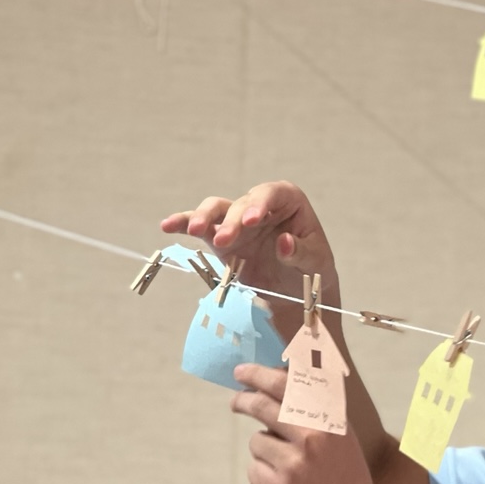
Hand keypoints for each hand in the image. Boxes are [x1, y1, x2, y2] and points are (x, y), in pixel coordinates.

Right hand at [161, 181, 338, 338]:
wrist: (297, 289)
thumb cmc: (312, 268)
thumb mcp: (316, 262)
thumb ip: (301, 252)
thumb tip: (284, 242)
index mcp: (288, 201)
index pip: (271, 193)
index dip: (260, 203)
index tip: (252, 220)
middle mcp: (259, 206)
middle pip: (240, 204)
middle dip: (232, 221)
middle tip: (226, 240)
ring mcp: (237, 221)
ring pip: (216, 210)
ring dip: (203, 218)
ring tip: (195, 230)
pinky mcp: (222, 239)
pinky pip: (200, 228)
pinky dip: (184, 224)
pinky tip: (168, 226)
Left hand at [231, 363, 375, 483]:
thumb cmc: (346, 480)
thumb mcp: (342, 438)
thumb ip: (316, 410)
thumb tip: (281, 379)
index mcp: (329, 423)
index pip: (288, 385)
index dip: (260, 375)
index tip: (242, 372)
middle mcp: (311, 439)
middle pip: (263, 406)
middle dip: (244, 400)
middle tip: (235, 401)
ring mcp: (291, 465)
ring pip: (256, 441)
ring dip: (264, 450)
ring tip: (287, 468)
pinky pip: (254, 468)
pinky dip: (263, 474)